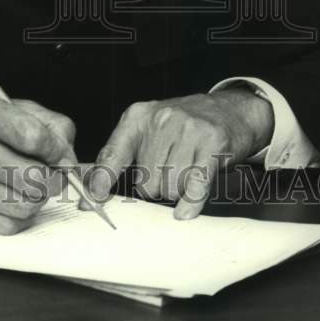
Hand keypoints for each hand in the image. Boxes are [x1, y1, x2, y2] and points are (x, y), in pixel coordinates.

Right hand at [0, 91, 76, 234]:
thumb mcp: (9, 106)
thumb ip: (49, 125)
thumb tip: (68, 160)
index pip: (33, 137)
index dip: (57, 150)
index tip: (60, 154)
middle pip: (32, 177)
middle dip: (52, 179)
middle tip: (49, 174)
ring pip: (23, 206)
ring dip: (36, 199)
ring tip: (28, 186)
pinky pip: (6, 226)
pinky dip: (18, 217)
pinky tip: (11, 198)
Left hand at [87, 88, 273, 219]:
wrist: (229, 110)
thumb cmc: (182, 126)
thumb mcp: (147, 128)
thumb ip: (120, 155)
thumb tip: (94, 190)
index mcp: (138, 117)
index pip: (112, 154)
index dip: (100, 181)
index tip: (90, 201)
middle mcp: (160, 120)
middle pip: (145, 183)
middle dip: (155, 188)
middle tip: (168, 172)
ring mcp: (187, 130)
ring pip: (169, 189)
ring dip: (176, 191)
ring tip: (185, 172)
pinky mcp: (212, 145)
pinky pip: (195, 187)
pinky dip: (189, 204)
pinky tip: (186, 210)